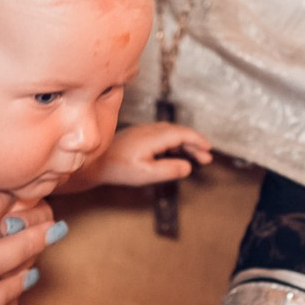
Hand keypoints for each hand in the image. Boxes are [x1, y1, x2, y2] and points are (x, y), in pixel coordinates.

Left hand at [89, 122, 211, 187]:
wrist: (96, 162)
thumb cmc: (119, 168)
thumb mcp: (147, 174)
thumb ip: (169, 170)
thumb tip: (187, 167)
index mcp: (155, 137)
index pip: (183, 134)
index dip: (198, 141)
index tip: (209, 149)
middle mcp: (151, 130)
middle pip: (179, 132)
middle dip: (195, 144)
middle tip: (206, 158)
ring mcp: (145, 131)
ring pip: (172, 133)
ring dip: (185, 143)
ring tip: (195, 156)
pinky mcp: (140, 135)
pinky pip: (163, 135)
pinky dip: (175, 142)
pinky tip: (176, 152)